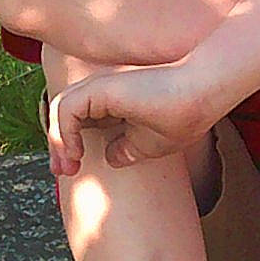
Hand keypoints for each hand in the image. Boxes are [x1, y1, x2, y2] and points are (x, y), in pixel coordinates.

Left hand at [47, 61, 217, 173]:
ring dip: (57, 143)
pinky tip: (75, 154)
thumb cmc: (183, 115)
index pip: (80, 120)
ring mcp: (100, 87)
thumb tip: (111, 159)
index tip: (72, 170)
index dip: (70, 144)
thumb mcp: (150, 141)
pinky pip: (65, 111)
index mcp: (115, 101)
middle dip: (57, 146)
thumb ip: (128, 147)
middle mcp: (104, 91)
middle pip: (65, 115)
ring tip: (67, 168)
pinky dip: (62, 134)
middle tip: (61, 173)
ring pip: (60, 111)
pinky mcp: (100, 88)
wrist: (202, 94)